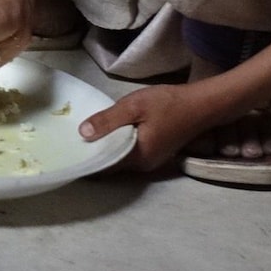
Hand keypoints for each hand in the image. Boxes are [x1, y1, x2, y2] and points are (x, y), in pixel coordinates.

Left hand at [78, 83, 231, 171]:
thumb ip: (108, 120)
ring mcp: (151, 160)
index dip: (86, 160)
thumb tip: (82, 134)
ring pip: (120, 159)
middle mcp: (144, 165)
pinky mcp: (155, 152)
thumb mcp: (134, 106)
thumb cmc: (168, 104)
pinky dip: (116, 145)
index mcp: (138, 157)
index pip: (105, 166)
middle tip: (69, 143)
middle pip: (111, 164)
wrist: (202, 105)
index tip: (67, 153)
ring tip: (81, 138)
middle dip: (93, 155)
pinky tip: (106, 134)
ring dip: (104, 149)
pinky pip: (129, 153)